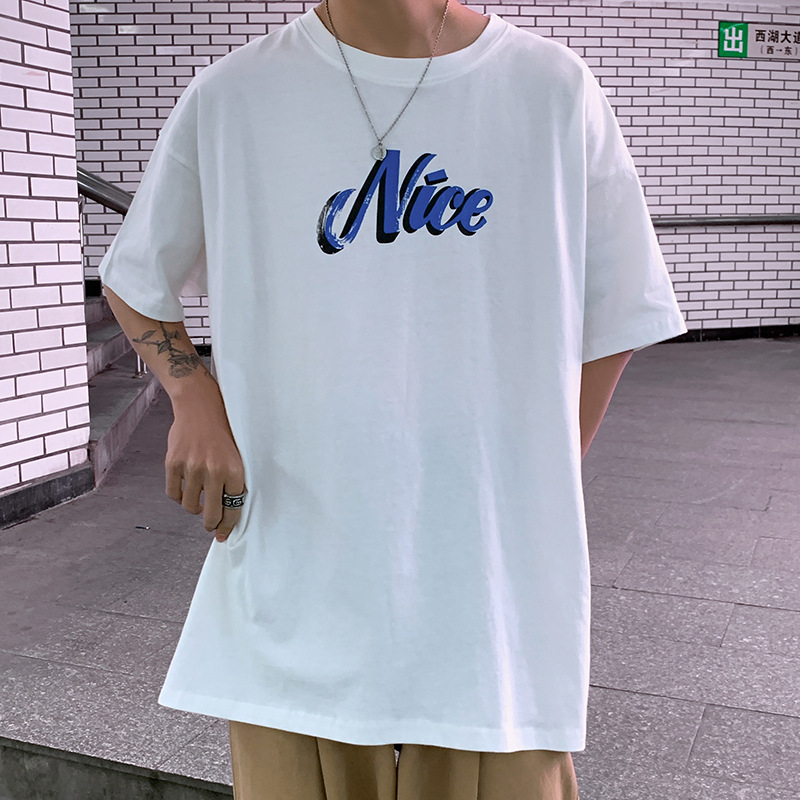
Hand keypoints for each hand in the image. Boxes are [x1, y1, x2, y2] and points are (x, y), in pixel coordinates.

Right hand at [165, 391, 246, 541]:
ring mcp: (192, 468)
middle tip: (210, 525)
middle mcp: (214, 471)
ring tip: (198, 501)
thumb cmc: (222, 432)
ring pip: (190, 506)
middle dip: (211, 525)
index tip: (223, 534)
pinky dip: (179, 496)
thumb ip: (233, 481)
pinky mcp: (173, 464)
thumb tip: (227, 512)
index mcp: (234, 470)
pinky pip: (173, 494)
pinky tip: (186, 490)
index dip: (228, 525)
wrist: (200, 407)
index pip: (233, 508)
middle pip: (211, 514)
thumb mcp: (237, 456)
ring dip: (194, 508)